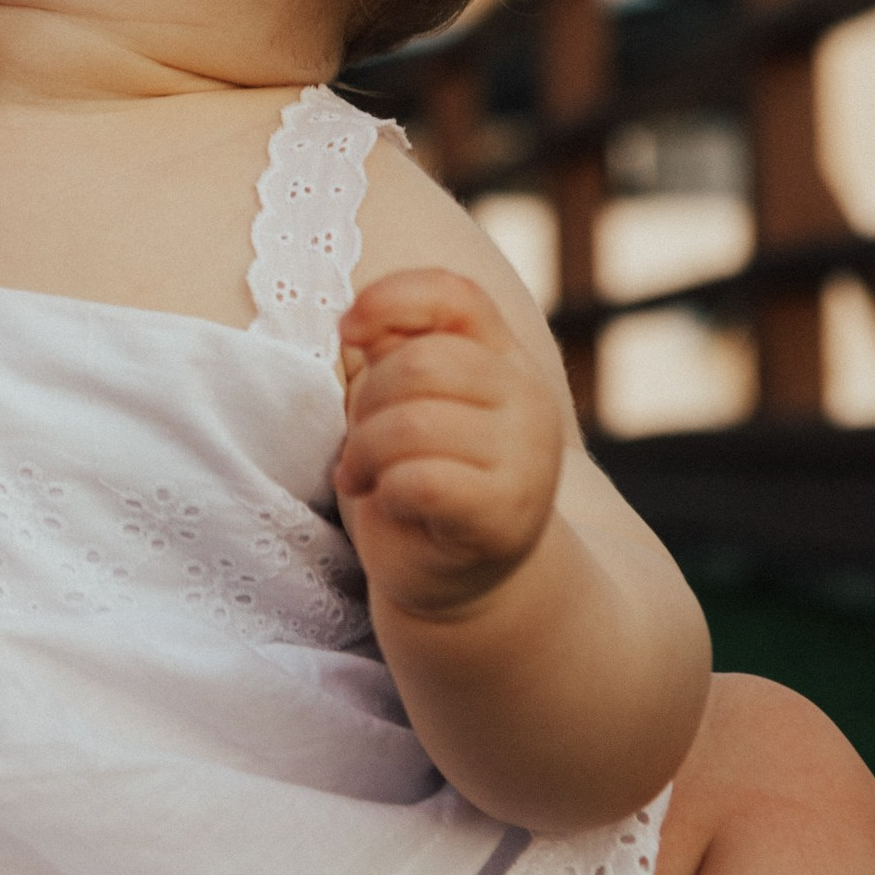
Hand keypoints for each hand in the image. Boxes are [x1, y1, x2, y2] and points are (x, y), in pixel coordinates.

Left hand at [332, 267, 562, 620]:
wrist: (467, 580)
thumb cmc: (422, 470)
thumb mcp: (407, 397)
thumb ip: (394, 349)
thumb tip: (359, 323)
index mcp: (503, 353)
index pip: (454, 294)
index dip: (391, 298)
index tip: (347, 331)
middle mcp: (527, 396)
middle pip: (422, 363)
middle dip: (367, 400)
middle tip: (356, 440)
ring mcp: (527, 457)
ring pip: (414, 423)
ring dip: (366, 451)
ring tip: (360, 473)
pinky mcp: (507, 517)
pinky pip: (421, 481)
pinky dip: (386, 490)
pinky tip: (388, 502)